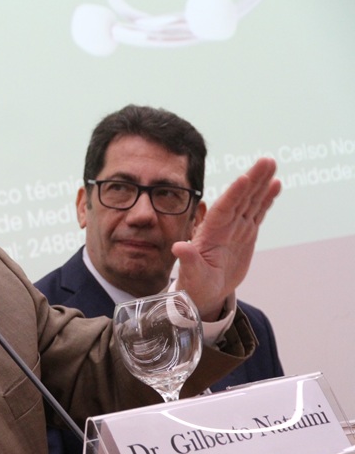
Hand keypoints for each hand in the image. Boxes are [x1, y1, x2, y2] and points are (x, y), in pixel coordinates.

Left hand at [174, 157, 280, 318]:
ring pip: (250, 201)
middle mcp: (223, 226)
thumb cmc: (195, 285)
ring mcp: (236, 228)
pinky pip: (257, 212)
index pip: (223, 210)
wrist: (203, 292)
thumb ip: (188, 261)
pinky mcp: (246, 233)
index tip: (243, 178)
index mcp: (209, 234)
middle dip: (252, 180)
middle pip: (240, 199)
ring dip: (261, 183)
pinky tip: (275, 184)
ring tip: (271, 165)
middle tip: (266, 161)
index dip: (233, 195)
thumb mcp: (191, 275)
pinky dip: (266, 199)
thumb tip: (178, 247)